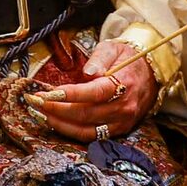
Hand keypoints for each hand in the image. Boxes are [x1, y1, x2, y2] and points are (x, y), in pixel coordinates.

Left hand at [32, 40, 157, 139]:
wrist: (151, 73)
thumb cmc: (127, 59)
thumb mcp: (113, 48)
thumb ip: (100, 59)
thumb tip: (87, 72)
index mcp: (123, 84)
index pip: (93, 93)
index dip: (69, 95)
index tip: (48, 94)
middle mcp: (123, 107)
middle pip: (85, 114)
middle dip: (56, 110)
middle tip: (35, 102)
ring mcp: (122, 122)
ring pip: (87, 130)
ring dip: (60, 124)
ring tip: (40, 114)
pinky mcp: (119, 130)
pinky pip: (93, 137)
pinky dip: (73, 133)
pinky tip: (56, 124)